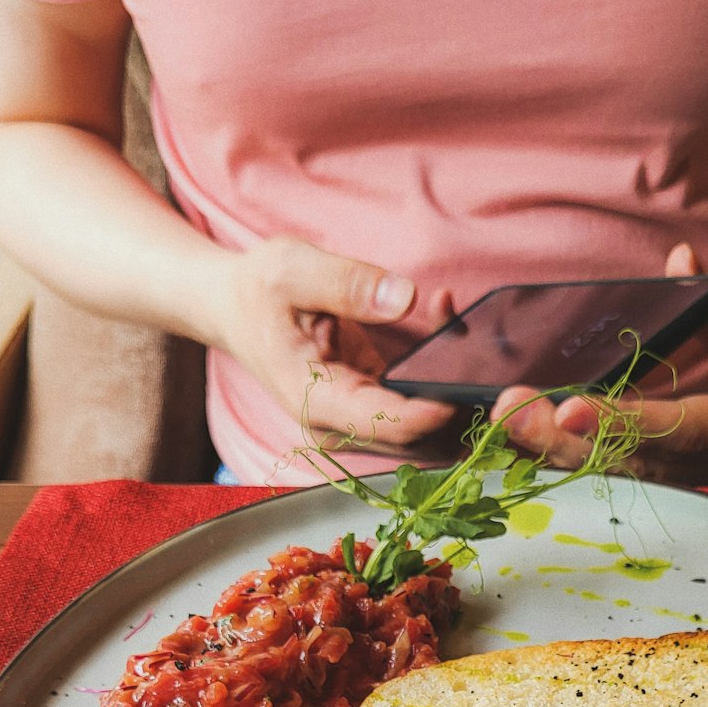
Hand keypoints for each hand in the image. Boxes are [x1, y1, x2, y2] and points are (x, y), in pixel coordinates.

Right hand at [211, 235, 455, 448]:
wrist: (234, 309)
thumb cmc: (255, 291)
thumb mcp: (290, 269)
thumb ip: (346, 283)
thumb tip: (404, 298)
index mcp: (316, 403)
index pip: (388, 424)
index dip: (434, 408)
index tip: (469, 378)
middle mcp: (340, 425)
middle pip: (417, 437)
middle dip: (453, 394)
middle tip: (473, 339)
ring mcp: (357, 421)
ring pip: (426, 425)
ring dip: (452, 382)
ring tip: (454, 319)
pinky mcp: (373, 407)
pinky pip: (419, 404)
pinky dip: (440, 372)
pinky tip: (444, 323)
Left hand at [491, 243, 707, 486]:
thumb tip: (673, 267)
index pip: (679, 426)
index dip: (620, 421)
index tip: (567, 412)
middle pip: (629, 456)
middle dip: (561, 439)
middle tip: (505, 411)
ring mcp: (700, 473)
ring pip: (615, 466)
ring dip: (553, 447)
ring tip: (499, 417)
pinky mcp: (684, 469)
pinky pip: (622, 460)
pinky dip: (572, 446)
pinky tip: (526, 425)